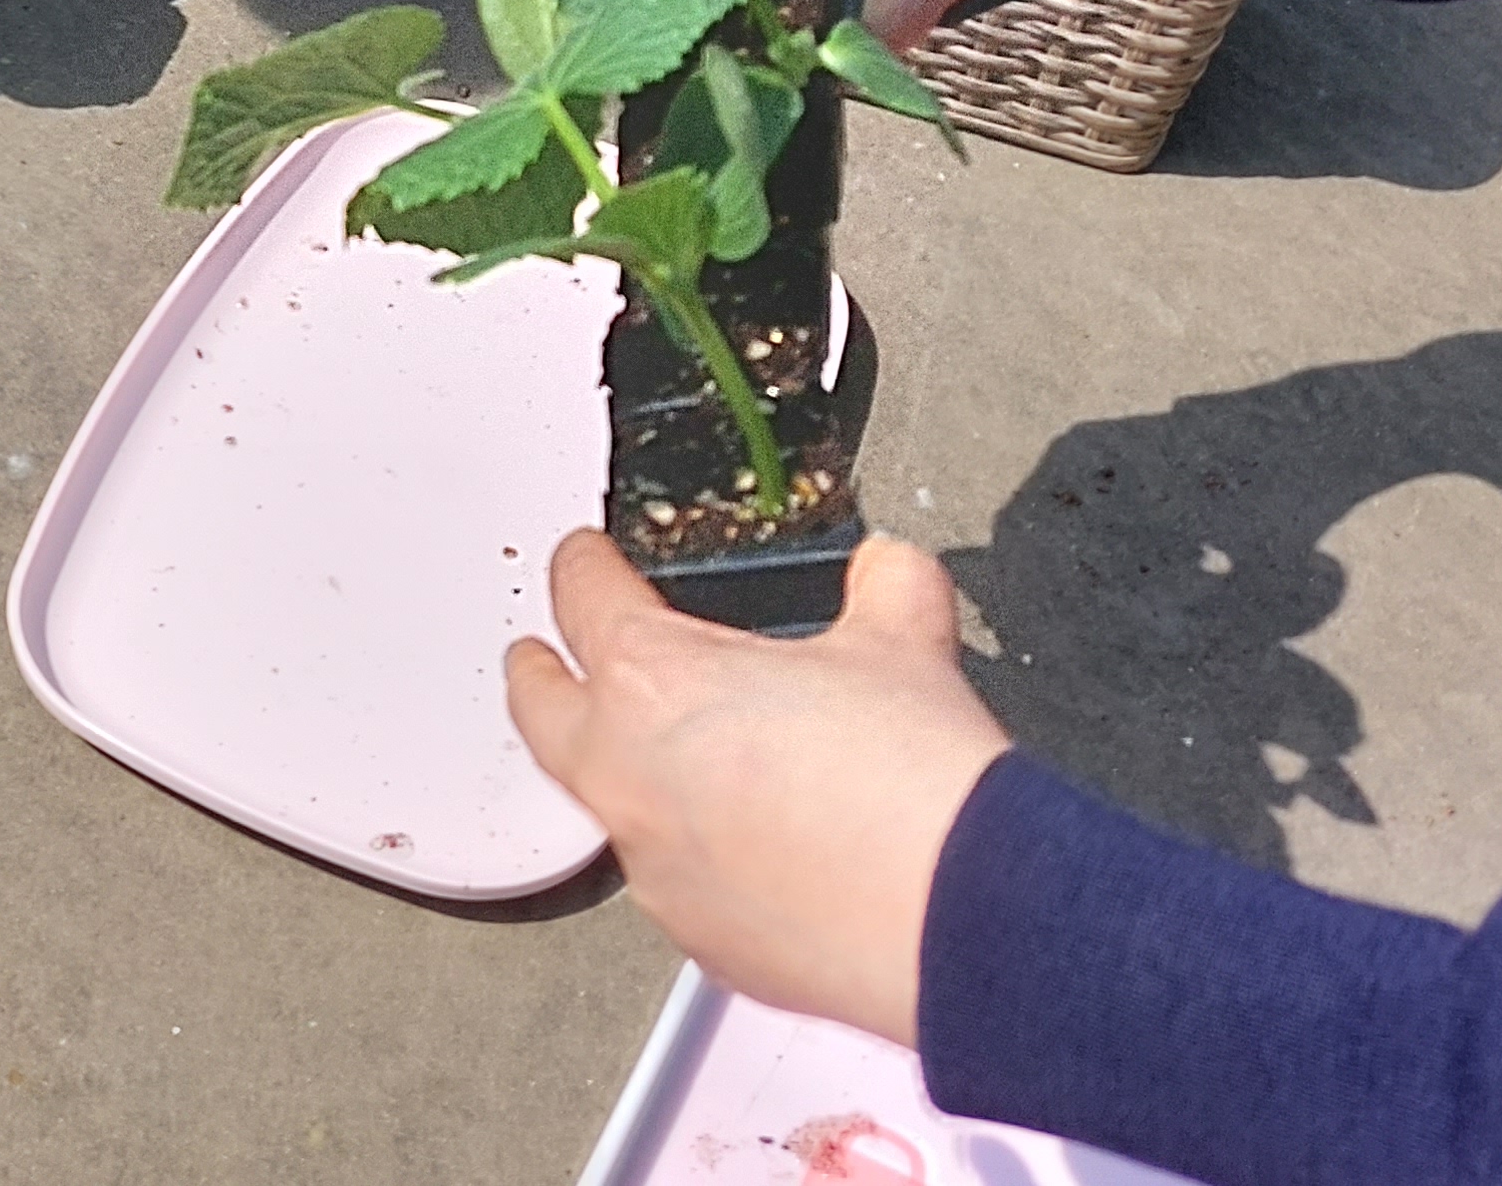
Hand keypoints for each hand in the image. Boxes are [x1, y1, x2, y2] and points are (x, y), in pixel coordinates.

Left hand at [505, 532, 1010, 1046]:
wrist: (963, 920)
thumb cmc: (912, 784)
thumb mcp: (902, 645)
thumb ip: (883, 588)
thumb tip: (888, 572)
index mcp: (650, 680)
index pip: (583, 597)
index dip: (582, 566)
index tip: (582, 559)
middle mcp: (627, 776)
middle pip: (540, 711)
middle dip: (538, 676)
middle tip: (538, 657)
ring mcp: (656, 870)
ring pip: (612, 809)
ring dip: (630, 779)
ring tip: (672, 763)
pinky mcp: (704, 940)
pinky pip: (679, 888)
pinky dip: (703, 863)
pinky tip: (758, 855)